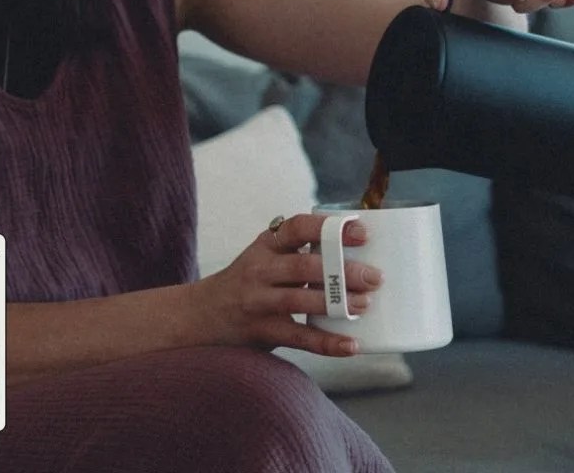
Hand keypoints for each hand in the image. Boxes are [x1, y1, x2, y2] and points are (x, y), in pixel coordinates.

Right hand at [194, 213, 382, 356]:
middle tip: (375, 277)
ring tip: (365, 305)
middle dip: (343, 271)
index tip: (362, 232)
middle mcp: (259, 270)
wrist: (198, 316)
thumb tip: (358, 254)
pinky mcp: (261, 331)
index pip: (297, 227)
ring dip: (337, 303)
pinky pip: (298, 338)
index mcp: (266, 245)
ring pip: (300, 301)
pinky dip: (327, 343)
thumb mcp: (264, 256)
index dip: (330, 228)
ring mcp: (258, 302)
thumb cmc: (247, 282)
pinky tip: (351, 345)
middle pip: (304, 267)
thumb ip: (298, 252)